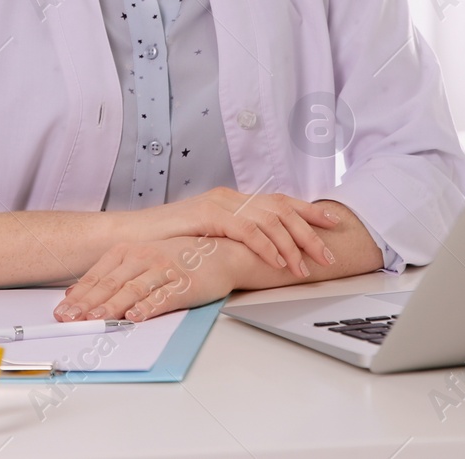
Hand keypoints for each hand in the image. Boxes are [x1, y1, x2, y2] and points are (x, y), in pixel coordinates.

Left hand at [53, 235, 238, 323]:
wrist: (222, 252)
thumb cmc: (180, 257)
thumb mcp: (141, 258)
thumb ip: (112, 273)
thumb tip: (77, 292)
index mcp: (130, 251)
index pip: (98, 275)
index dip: (80, 295)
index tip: (63, 311)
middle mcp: (145, 257)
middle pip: (111, 283)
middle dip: (89, 304)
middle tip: (71, 320)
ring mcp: (165, 269)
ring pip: (133, 289)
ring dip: (113, 306)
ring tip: (97, 319)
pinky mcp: (185, 283)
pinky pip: (163, 296)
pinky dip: (148, 307)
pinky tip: (136, 316)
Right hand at [150, 187, 339, 279]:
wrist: (130, 237)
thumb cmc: (166, 242)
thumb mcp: (207, 239)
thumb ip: (232, 240)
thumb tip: (263, 255)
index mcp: (233, 200)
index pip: (279, 201)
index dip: (308, 211)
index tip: (334, 223)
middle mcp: (230, 197)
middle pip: (281, 209)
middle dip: (309, 232)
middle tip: (328, 255)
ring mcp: (218, 204)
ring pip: (268, 219)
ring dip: (291, 245)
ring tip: (306, 267)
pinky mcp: (207, 215)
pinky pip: (245, 229)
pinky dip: (265, 245)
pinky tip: (277, 261)